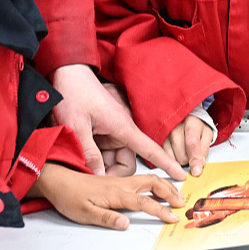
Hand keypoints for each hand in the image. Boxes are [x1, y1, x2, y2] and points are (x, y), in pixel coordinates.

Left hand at [30, 163, 181, 230]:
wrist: (56, 180)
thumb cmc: (68, 197)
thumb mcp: (83, 213)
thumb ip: (106, 218)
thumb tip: (126, 224)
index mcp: (116, 192)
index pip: (144, 201)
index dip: (161, 210)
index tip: (173, 218)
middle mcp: (121, 184)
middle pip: (153, 183)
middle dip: (170, 192)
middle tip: (182, 203)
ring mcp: (119, 181)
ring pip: (148, 179)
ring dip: (165, 186)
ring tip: (176, 195)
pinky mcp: (115, 181)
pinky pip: (141, 179)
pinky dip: (155, 183)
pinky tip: (156, 188)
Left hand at [49, 65, 187, 177]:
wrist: (68, 74)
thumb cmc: (74, 94)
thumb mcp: (76, 126)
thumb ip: (88, 152)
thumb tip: (100, 175)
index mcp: (122, 126)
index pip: (150, 148)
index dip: (166, 162)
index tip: (180, 174)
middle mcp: (122, 128)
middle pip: (127, 160)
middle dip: (111, 171)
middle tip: (90, 171)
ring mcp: (114, 129)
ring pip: (115, 157)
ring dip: (101, 162)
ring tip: (81, 155)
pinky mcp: (106, 129)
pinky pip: (107, 150)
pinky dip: (97, 155)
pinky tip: (82, 149)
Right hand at [162, 114, 216, 177]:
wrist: (182, 116)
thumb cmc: (195, 125)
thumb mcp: (206, 133)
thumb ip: (205, 148)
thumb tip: (200, 164)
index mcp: (191, 123)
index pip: (192, 143)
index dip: (195, 159)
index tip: (196, 171)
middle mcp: (175, 128)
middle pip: (181, 156)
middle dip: (188, 160)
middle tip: (190, 152)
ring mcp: (164, 134)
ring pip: (171, 160)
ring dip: (178, 160)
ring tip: (182, 150)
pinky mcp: (156, 141)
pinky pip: (163, 158)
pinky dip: (170, 158)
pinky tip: (174, 150)